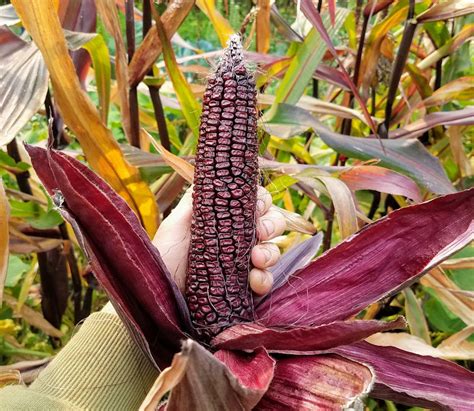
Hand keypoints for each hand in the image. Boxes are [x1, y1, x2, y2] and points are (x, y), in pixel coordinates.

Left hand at [153, 187, 284, 295]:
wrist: (158, 295)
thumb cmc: (165, 257)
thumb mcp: (176, 223)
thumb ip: (197, 201)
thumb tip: (213, 176)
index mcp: (224, 219)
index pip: (254, 203)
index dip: (262, 201)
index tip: (257, 207)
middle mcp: (238, 239)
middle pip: (271, 223)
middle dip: (272, 224)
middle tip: (260, 232)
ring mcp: (243, 264)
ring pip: (273, 250)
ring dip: (270, 252)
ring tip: (256, 260)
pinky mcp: (245, 289)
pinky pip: (266, 280)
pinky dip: (265, 279)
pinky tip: (254, 282)